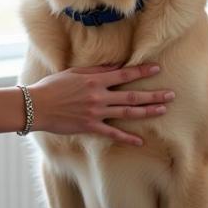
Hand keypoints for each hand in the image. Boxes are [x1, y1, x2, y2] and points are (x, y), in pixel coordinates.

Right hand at [28, 64, 173, 146]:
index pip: (124, 74)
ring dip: (147, 111)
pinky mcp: (90, 127)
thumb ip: (96, 71)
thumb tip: (115, 67)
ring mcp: (96, 113)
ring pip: (127, 112)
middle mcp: (99, 96)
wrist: (36, 106)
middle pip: (132, 95)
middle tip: (171, 94)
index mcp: (95, 80)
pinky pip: (112, 133)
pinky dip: (127, 137)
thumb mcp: (74, 73)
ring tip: (162, 110)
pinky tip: (140, 141)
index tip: (157, 68)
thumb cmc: (52, 86)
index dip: (142, 71)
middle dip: (153, 95)